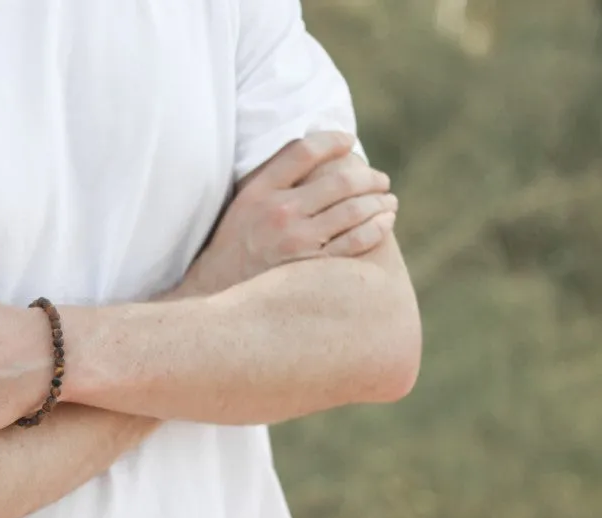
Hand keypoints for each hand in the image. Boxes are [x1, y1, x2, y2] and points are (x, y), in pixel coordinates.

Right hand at [183, 132, 396, 294]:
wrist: (216, 290)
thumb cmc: (233, 246)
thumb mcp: (242, 204)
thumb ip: (272, 180)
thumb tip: (310, 153)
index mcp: (261, 190)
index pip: (304, 151)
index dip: (333, 140)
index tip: (348, 141)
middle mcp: (280, 212)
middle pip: (340, 181)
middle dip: (369, 177)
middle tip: (380, 180)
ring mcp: (297, 240)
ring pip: (354, 210)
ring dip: (380, 201)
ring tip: (388, 200)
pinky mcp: (312, 267)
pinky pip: (356, 241)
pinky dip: (376, 228)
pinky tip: (384, 222)